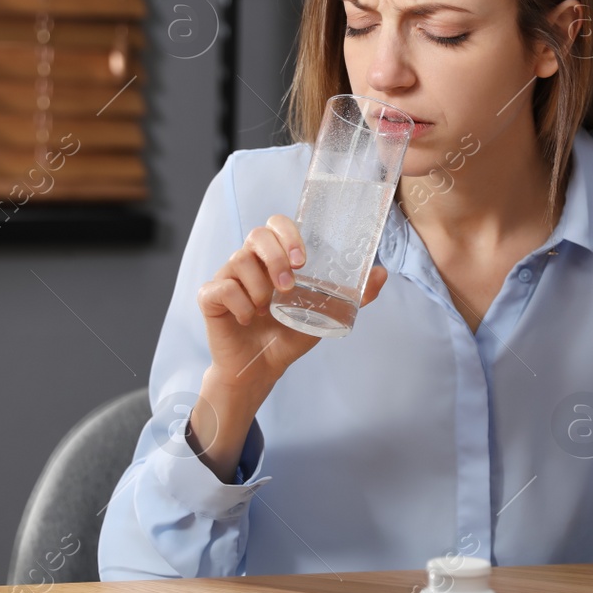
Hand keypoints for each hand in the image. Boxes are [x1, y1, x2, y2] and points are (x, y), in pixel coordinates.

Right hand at [197, 214, 389, 392]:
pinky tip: (248, 318)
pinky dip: (239, 304)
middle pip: (256, 235)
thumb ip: (351, 295)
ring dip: (259, 288)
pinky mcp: (210, 297)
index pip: (275, 224)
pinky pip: (221, 288)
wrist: (262, 368)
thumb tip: (382, 273)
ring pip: (238, 262)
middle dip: (275, 258)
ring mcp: (227, 277)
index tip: (302, 259)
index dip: (287, 233)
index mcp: (273, 258)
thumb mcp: (324, 313)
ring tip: (266, 310)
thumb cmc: (288, 334)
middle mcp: (249, 261)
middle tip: (288, 287)